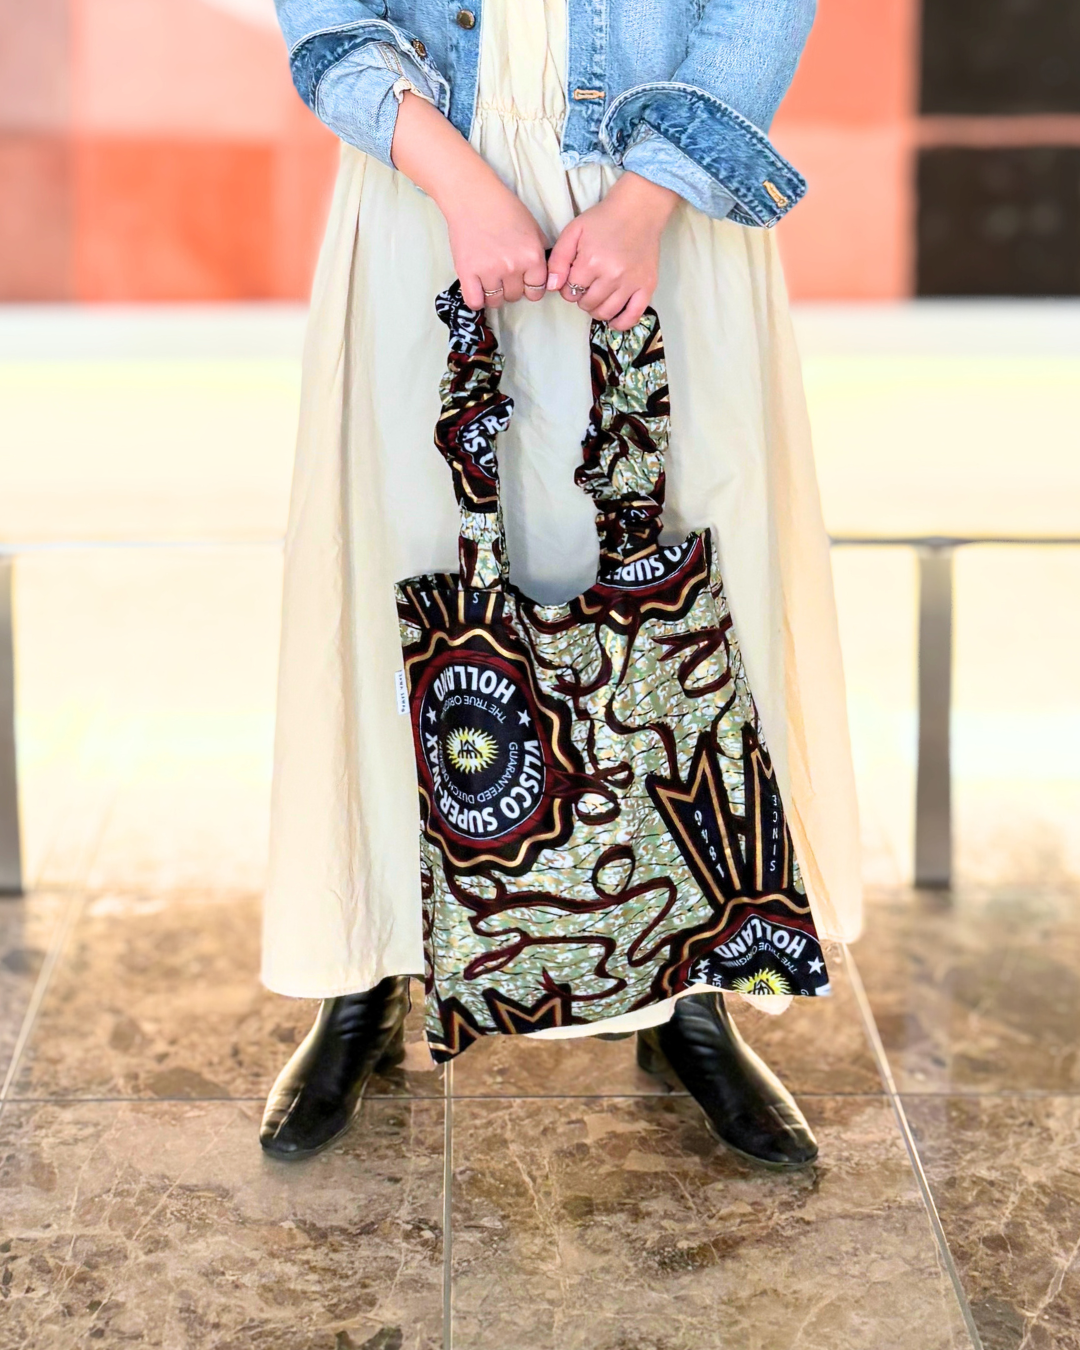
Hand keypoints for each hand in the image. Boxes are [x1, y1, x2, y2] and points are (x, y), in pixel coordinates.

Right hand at [390, 92, 547, 309]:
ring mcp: (489, 271)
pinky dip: (477, 300)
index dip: (530, 287)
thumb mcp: (534, 229)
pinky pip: (474, 301)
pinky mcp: (467, 272)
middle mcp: (513, 267)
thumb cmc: (504, 208)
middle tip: (503, 274)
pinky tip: (478, 290)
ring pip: (496, 301)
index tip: (523, 281)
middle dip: (511, 288)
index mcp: (532, 257)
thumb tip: (544, 276)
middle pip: (516, 297)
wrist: (473, 197)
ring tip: (490, 280)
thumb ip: (541, 253)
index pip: (537, 291)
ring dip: (494, 294)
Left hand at [547, 172, 677, 330]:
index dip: (568, 287)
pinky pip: (633, 316)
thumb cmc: (603, 219)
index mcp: (591, 262)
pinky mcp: (647, 287)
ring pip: (606, 312)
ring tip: (598, 297)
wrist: (639, 210)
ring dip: (596, 310)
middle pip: (587, 304)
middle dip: (581, 298)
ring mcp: (631, 283)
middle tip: (587, 285)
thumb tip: (551, 287)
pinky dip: (621, 323)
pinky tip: (613, 320)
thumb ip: (558, 259)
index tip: (575, 278)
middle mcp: (611, 276)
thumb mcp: (573, 231)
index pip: (570, 292)